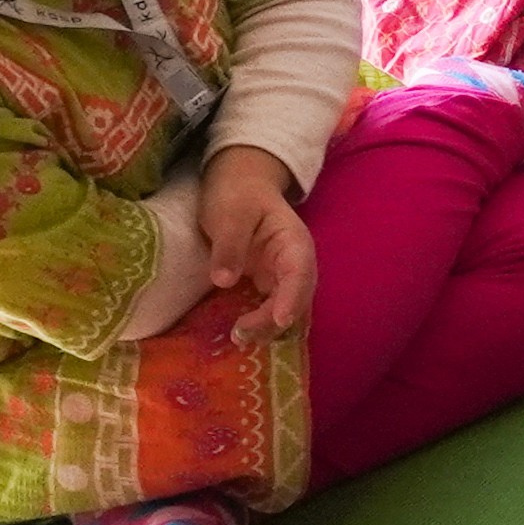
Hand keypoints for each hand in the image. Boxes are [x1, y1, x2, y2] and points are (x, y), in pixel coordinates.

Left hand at [196, 144, 312, 349]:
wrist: (240, 184)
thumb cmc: (238, 194)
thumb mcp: (231, 214)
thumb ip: (229, 246)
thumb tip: (224, 281)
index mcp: (294, 243)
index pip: (299, 273)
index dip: (292, 298)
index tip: (280, 319)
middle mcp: (295, 265)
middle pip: (296, 299)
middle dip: (274, 321)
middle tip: (240, 334)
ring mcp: (283, 278)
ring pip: (287, 310)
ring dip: (268, 328)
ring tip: (238, 339)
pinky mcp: (269, 287)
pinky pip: (271, 311)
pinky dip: (261, 326)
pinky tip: (242, 336)